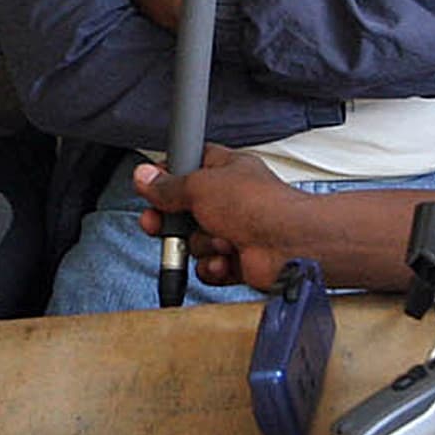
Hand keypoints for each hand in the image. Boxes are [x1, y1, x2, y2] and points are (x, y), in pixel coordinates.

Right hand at [132, 145, 305, 291]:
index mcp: (226, 171)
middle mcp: (230, 200)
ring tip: (218, 241)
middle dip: (171, 221)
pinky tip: (225, 260)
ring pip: (195, 242)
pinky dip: (214, 267)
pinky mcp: (238, 260)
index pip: (189, 168)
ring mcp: (235, 231)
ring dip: (201, 245)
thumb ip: (168, 185)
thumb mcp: (200, 186)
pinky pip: (209, 266)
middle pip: (185, 210)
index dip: (168, 179)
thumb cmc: (260, 206)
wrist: (289, 245)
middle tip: (159, 223)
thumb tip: (144, 176)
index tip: (151, 188)